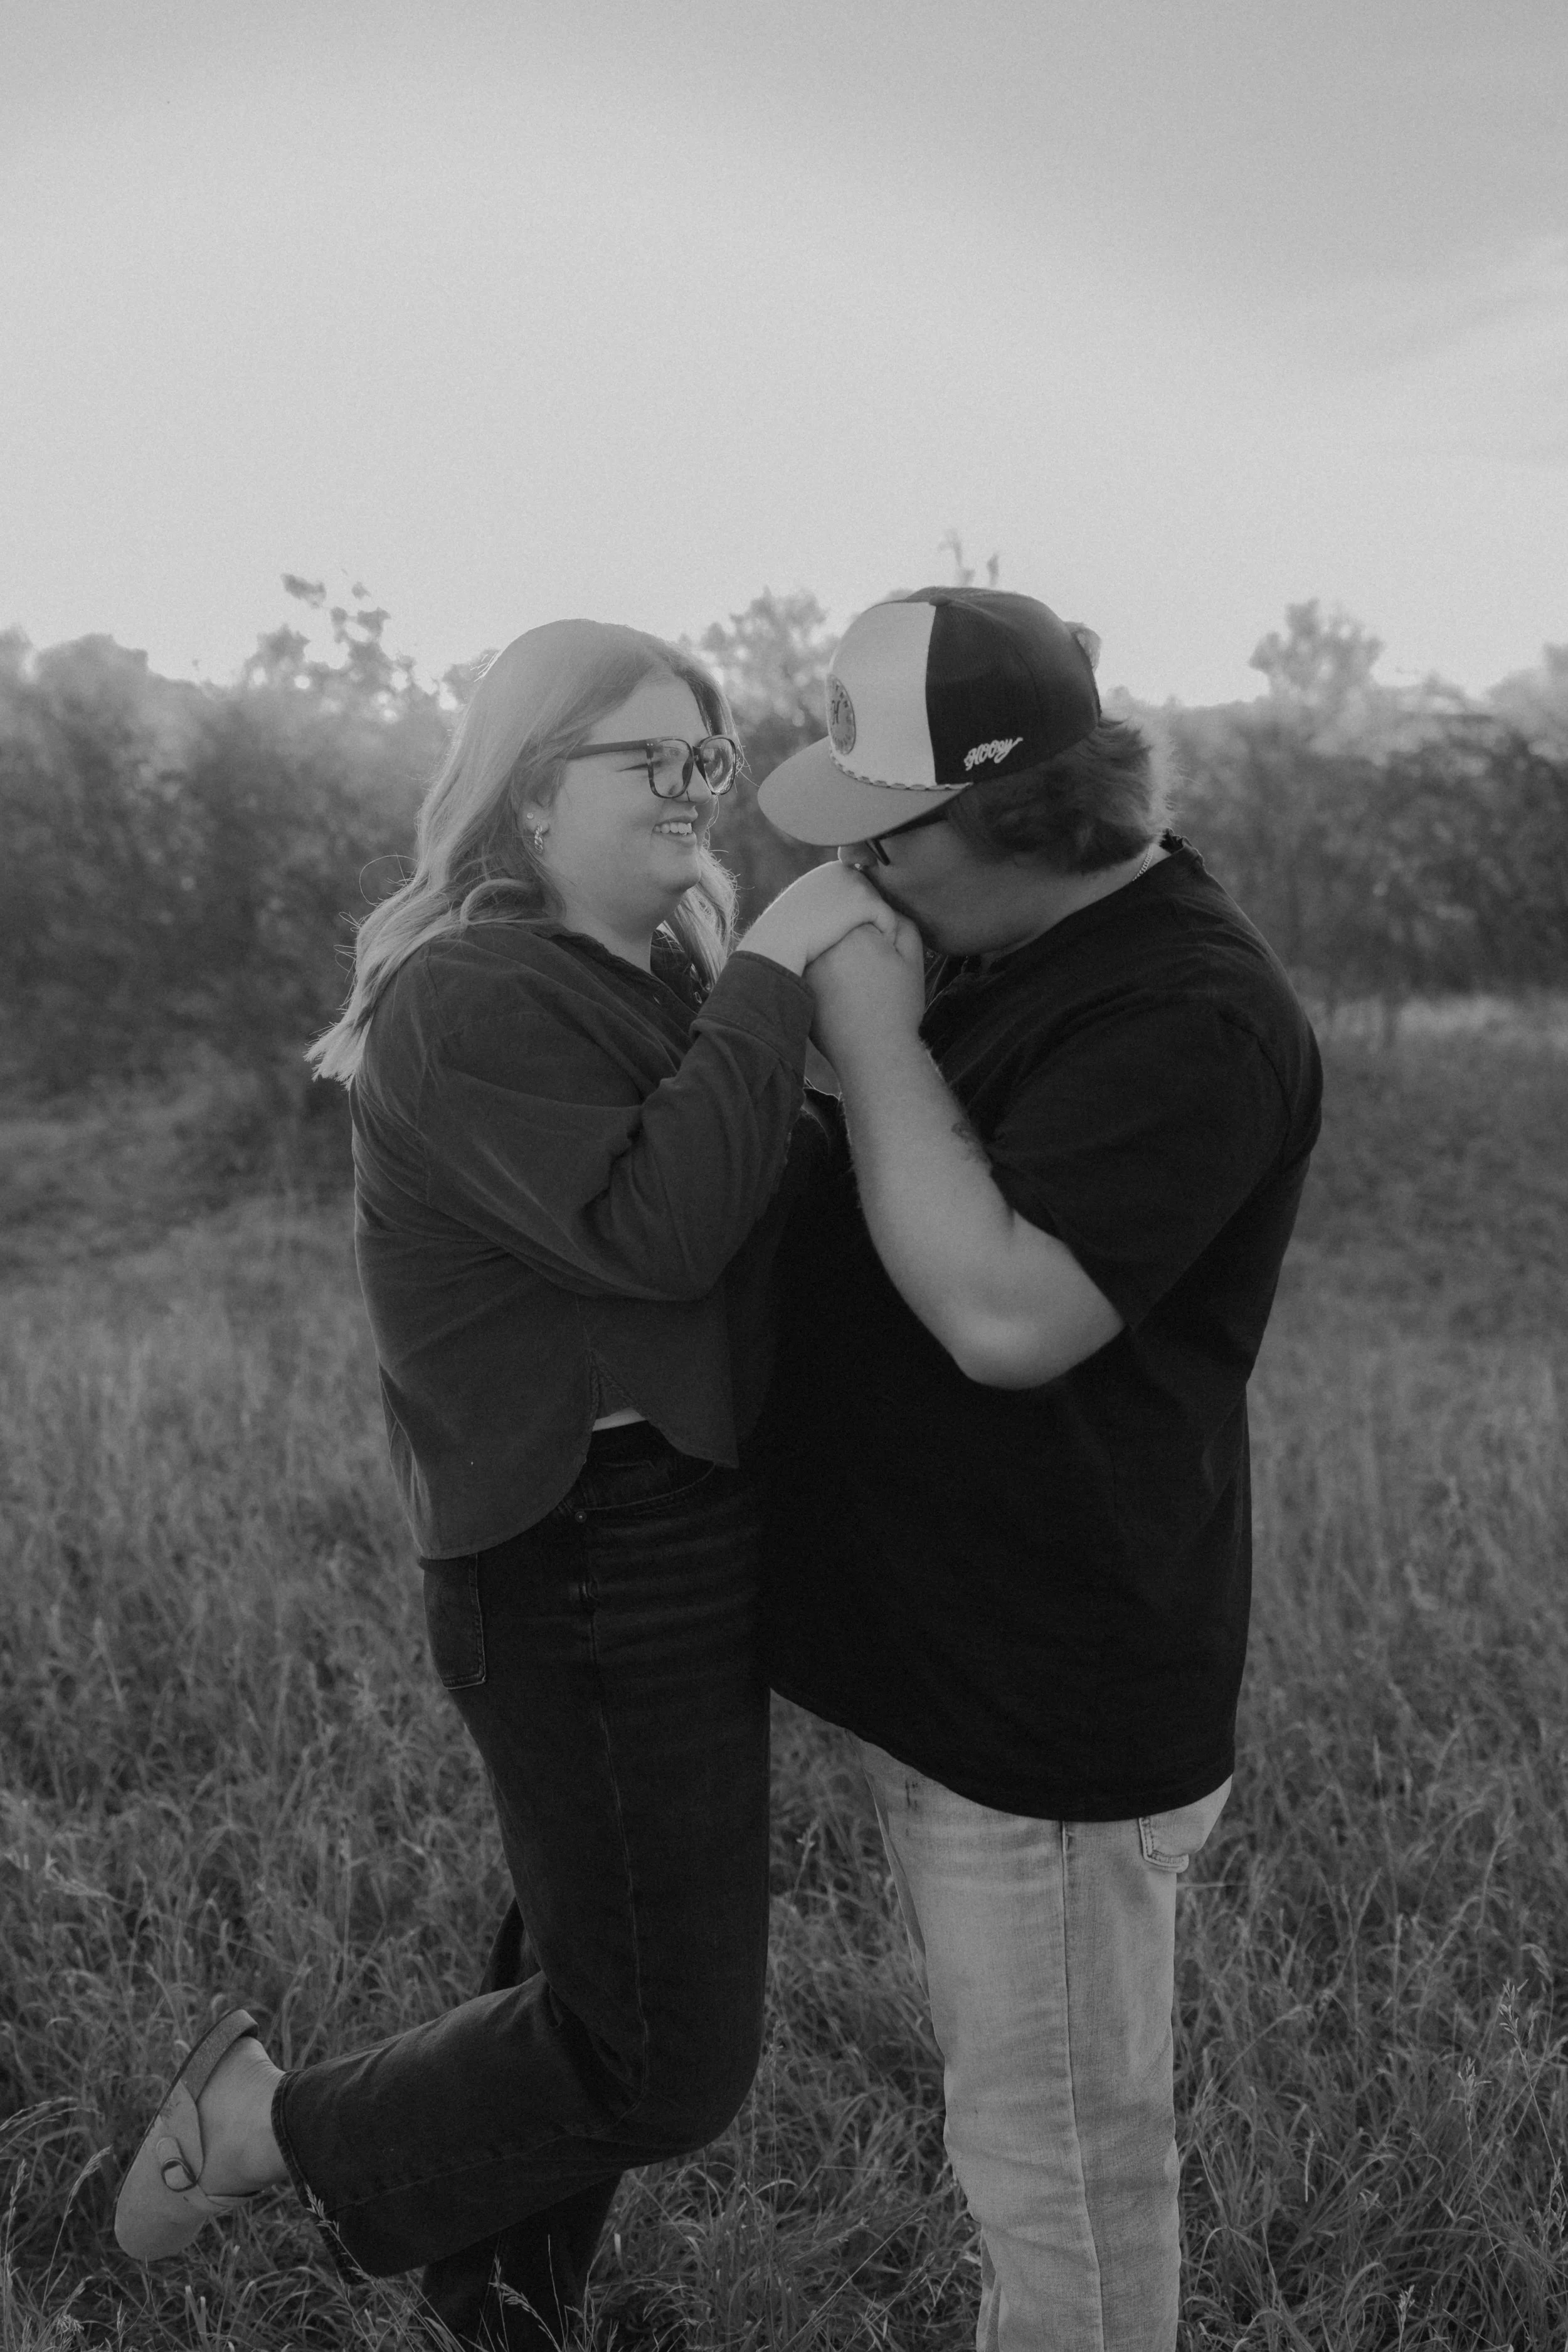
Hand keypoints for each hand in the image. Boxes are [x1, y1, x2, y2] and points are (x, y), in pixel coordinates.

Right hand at [738, 862, 898, 975]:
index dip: (856, 915)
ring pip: (882, 909)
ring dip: (876, 929)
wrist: (780, 939)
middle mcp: (846, 871)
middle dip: (868, 920)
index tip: (846, 934)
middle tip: (857, 943)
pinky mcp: (866, 901)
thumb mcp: (803, 906)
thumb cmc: (786, 932)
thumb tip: (839, 909)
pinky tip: (872, 951)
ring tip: (861, 947)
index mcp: (831, 870)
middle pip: (873, 898)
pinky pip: (890, 921)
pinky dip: (886, 937)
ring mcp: (857, 884)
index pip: (858, 891)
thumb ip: (825, 901)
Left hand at [804, 914, 925, 1069]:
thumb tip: (884, 911)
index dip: (878, 937)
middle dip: (854, 946)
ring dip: (836, 959)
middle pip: (840, 931)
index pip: (862, 915)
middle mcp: (824, 944)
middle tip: (869, 978)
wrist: (874, 1054)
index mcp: (854, 932)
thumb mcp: (912, 959)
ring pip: (824, 950)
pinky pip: (812, 970)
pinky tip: (840, 999)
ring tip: (856, 990)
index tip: (882, 961)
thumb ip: (901, 924)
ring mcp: (807, 966)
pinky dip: (823, 978)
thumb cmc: (897, 1008)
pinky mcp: (798, 986)